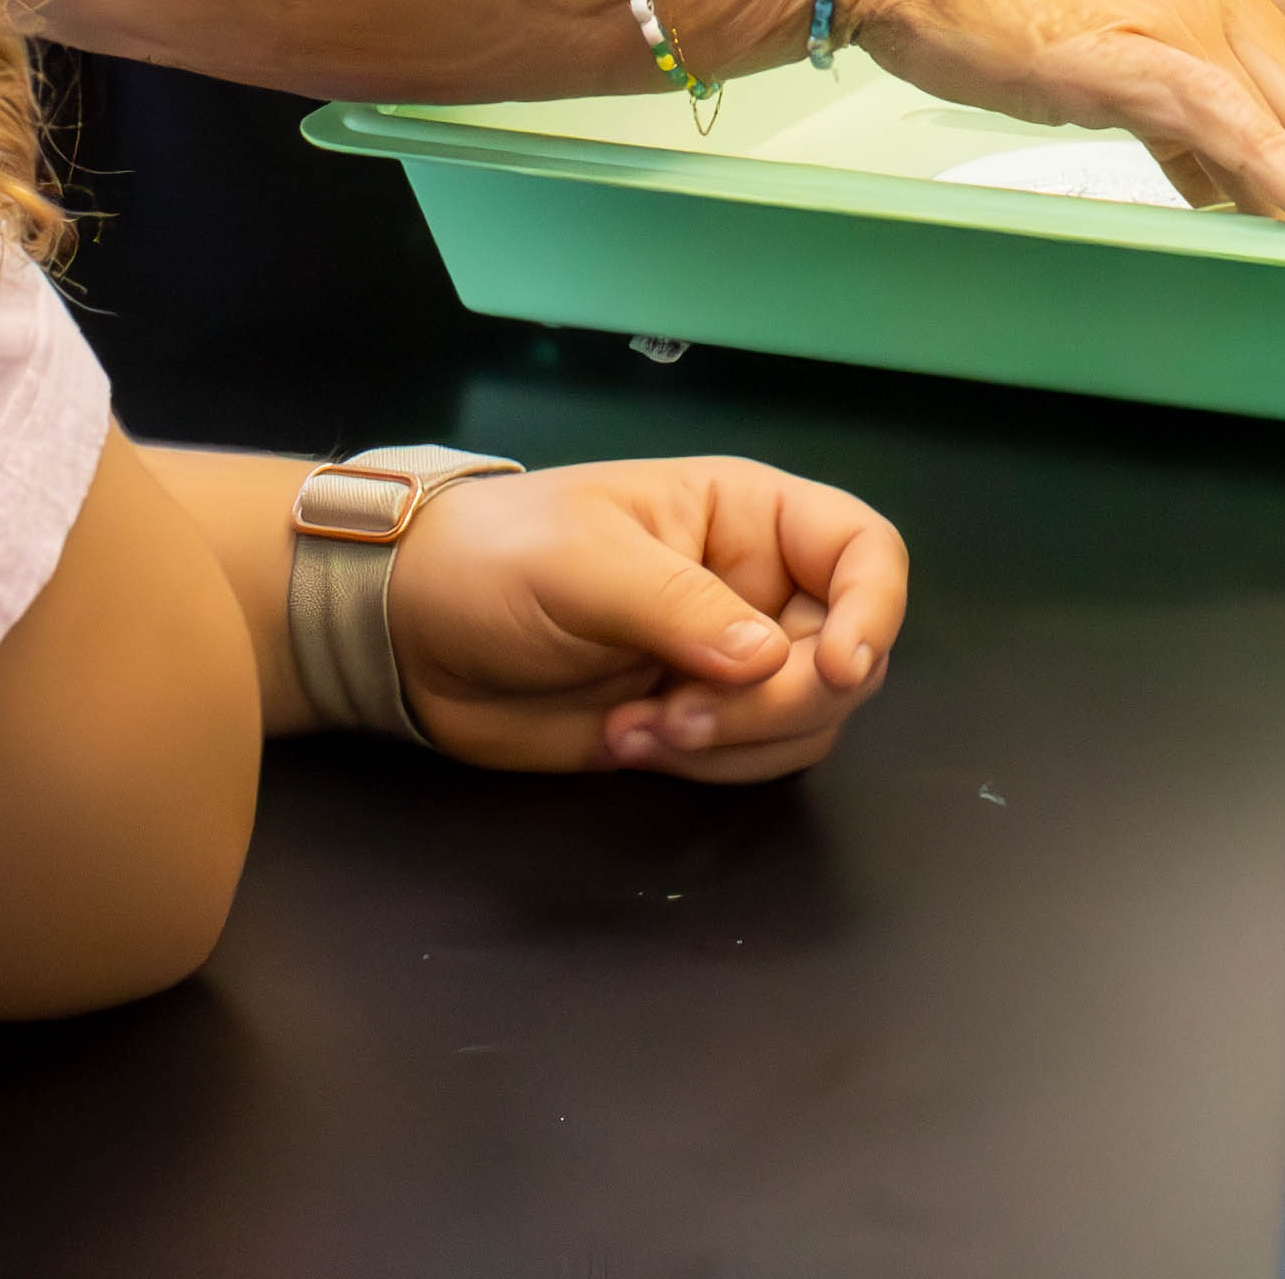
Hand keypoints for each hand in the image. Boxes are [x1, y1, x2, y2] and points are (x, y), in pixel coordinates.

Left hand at [385, 457, 908, 780]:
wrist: (409, 636)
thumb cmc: (494, 559)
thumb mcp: (584, 562)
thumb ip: (681, 606)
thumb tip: (772, 659)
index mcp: (747, 517)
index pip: (863, 549)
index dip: (875, 608)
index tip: (838, 668)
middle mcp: (756, 587)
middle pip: (845, 655)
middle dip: (776, 701)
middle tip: (682, 714)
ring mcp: (728, 662)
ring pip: (807, 720)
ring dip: (734, 742)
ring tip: (638, 729)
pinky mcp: (694, 725)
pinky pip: (750, 761)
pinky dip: (705, 768)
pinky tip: (625, 742)